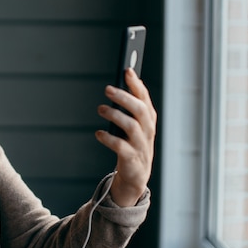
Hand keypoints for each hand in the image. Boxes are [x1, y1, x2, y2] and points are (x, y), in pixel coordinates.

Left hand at [95, 69, 156, 206]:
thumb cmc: (132, 145)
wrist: (135, 177)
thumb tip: (119, 84)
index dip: (137, 85)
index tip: (127, 70)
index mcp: (149, 120)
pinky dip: (108, 138)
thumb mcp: (134, 125)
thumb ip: (130, 107)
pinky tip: (98, 133)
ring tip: (101, 109)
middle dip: (124, 97)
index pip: (145, 99)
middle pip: (139, 110)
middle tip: (107, 89)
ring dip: (115, 115)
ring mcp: (141, 146)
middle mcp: (148, 131)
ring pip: (132, 126)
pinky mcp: (132, 159)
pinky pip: (121, 147)